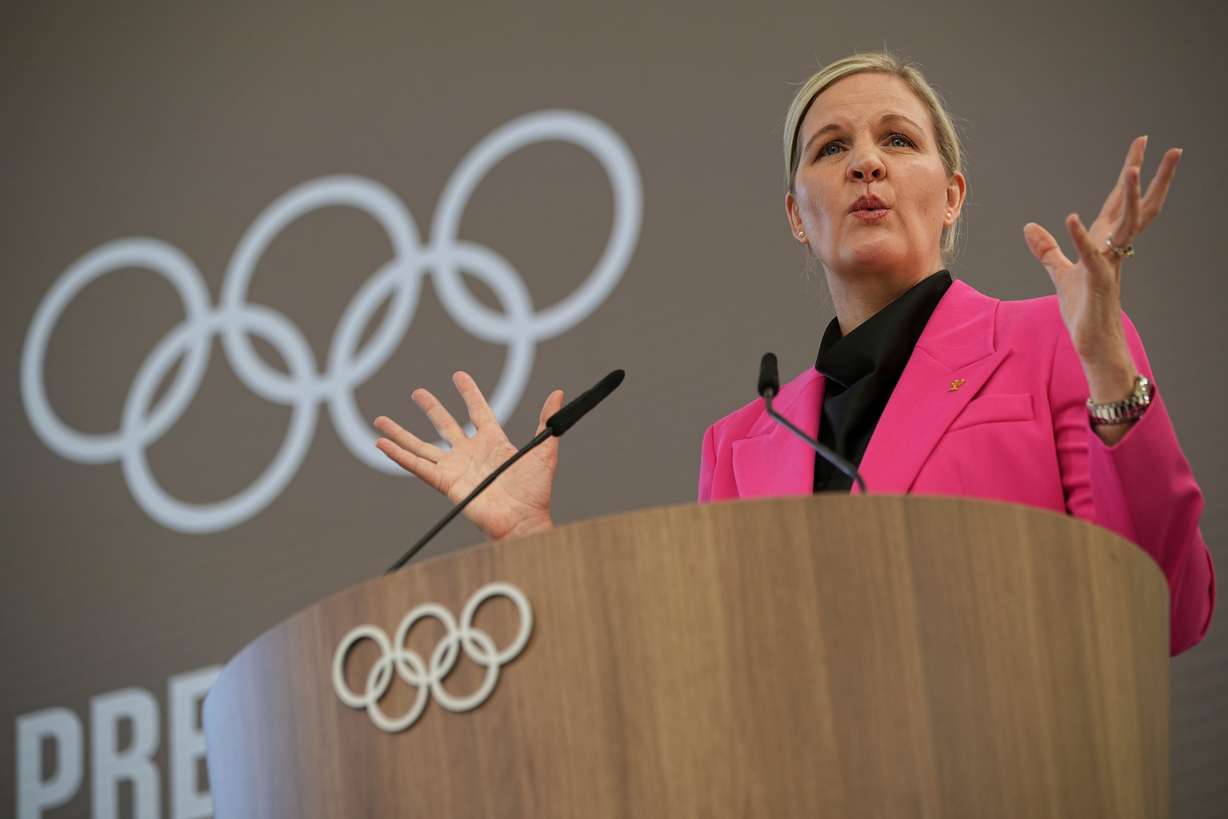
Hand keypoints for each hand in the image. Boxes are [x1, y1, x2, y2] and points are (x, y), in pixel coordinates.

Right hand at [373, 372, 564, 540]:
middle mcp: (470, 453)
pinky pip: (416, 465)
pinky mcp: (444, 482)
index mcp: (493, 442)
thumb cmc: (536, 491)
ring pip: (421, 445)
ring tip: (380, 419)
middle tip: (417, 393)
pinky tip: (381, 443)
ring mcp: (455, 468)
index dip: (469, 393)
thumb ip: (546, 421)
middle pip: (444, 425)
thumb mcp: (544, 450)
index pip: (477, 411)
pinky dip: (398, 455)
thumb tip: (559, 394)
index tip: (458, 376)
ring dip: (401, 433)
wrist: (523, 520)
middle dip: (431, 408)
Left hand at [1023, 136, 1180, 397]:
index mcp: (1107, 242)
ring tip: (1133, 169)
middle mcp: (1114, 249)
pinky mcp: (1097, 281)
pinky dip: (1080, 237)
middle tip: (1169, 148)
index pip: (1120, 201)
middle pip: (1137, 206)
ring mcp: (1109, 263)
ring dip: (1128, 198)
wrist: (1093, 341)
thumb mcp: (1061, 273)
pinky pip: (1089, 255)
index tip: (1143, 145)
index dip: (1131, 172)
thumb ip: (1047, 249)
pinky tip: (1071, 218)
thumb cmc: (1083, 308)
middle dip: (1153, 177)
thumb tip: (1029, 226)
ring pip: (1125, 225)